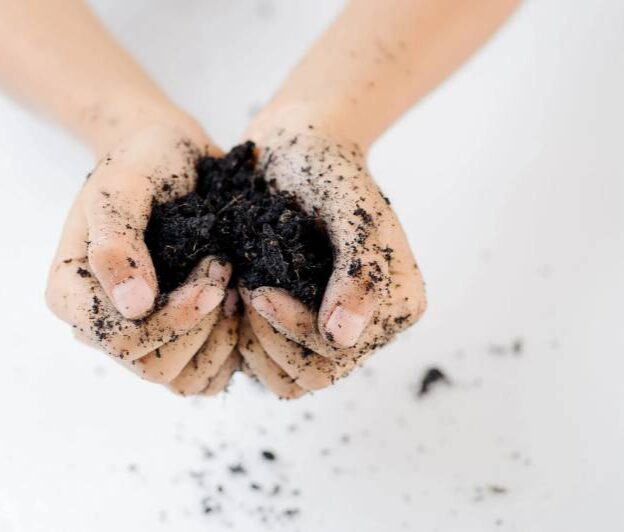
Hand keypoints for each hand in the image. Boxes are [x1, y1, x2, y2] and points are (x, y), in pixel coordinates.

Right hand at [46, 121, 239, 393]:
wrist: (169, 155)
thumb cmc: (141, 162)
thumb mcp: (123, 185)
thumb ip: (118, 240)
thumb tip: (133, 306)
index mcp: (72, 295)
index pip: (121, 341)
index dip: (173, 320)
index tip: (214, 273)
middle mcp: (99, 325)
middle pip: (154, 368)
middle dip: (201, 324)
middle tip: (223, 270)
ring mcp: (138, 335)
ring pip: (181, 379)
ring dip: (219, 338)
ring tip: (230, 286)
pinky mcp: (173, 338)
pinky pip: (204, 375)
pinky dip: (230, 348)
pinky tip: (236, 304)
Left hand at [236, 121, 426, 396]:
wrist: (297, 147)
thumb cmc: (326, 169)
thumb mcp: (351, 210)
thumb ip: (359, 270)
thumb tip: (344, 336)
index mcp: (396, 305)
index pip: (338, 355)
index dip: (292, 329)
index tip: (257, 289)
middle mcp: (368, 326)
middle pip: (312, 375)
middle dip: (269, 338)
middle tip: (243, 290)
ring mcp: (330, 327)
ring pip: (286, 377)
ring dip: (252, 343)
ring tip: (236, 293)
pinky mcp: (297, 323)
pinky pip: (266, 361)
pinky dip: (243, 338)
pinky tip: (232, 297)